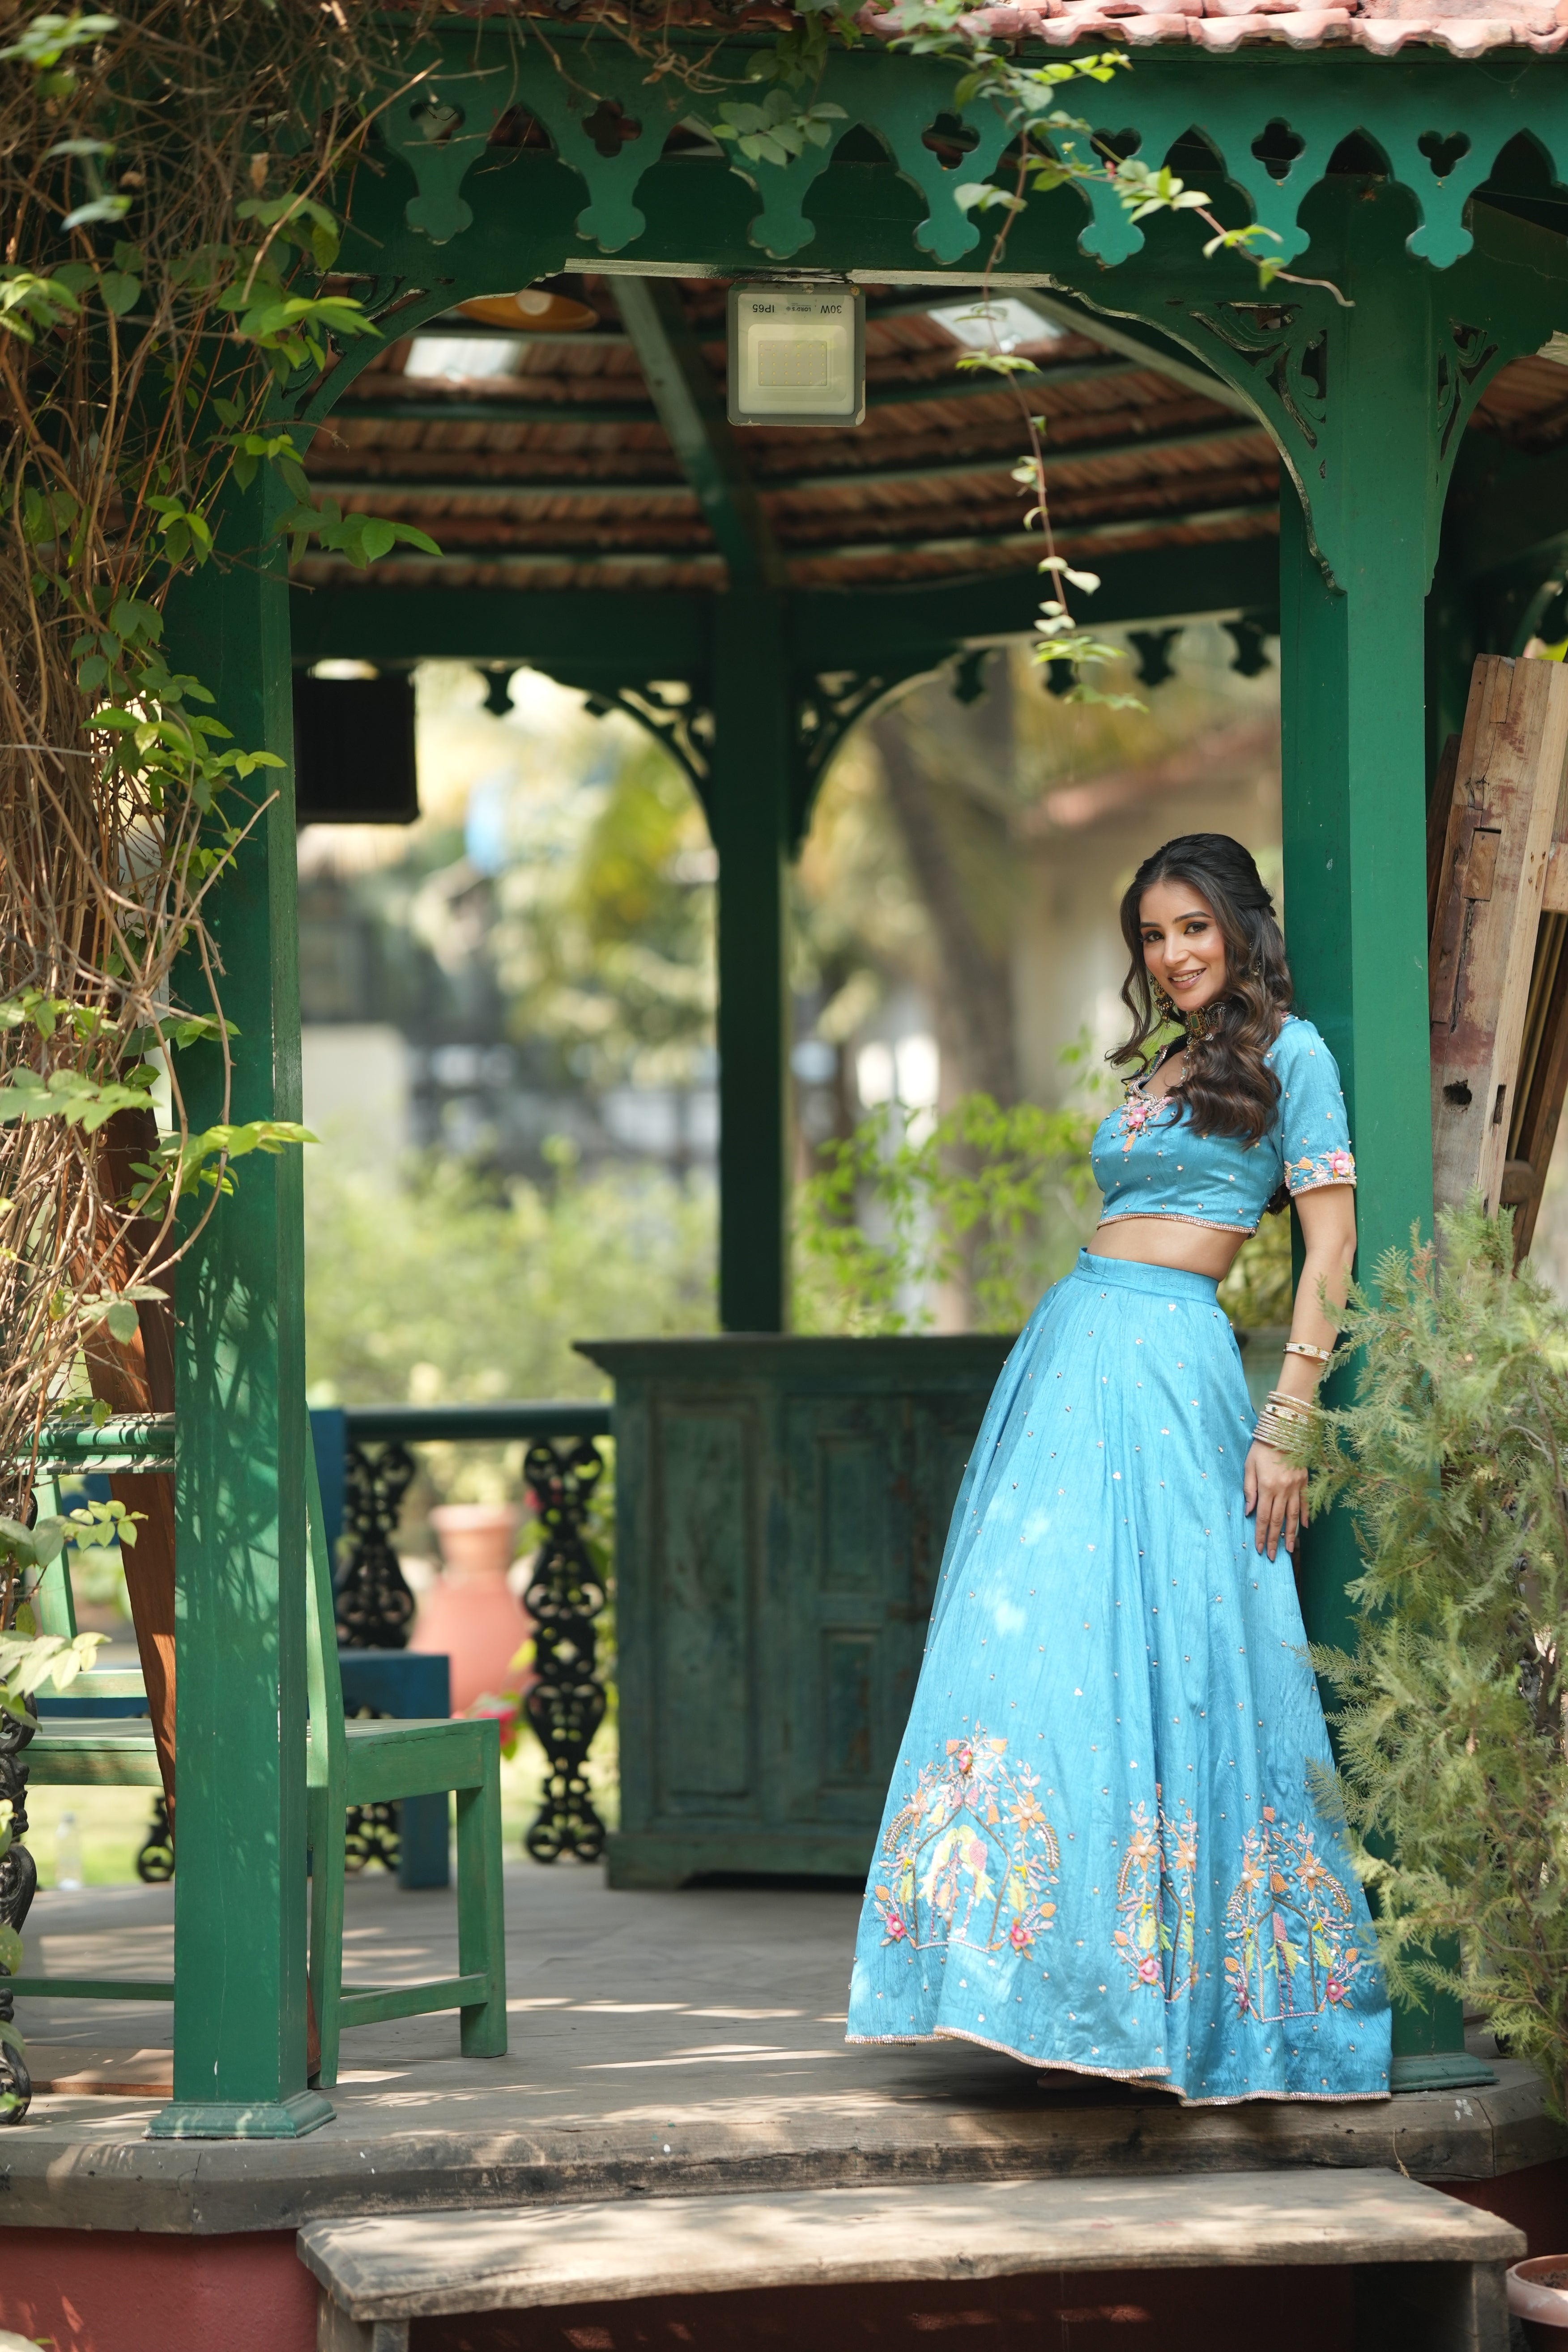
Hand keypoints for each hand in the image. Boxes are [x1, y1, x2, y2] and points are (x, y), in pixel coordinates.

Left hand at [1244, 1439, 1307, 1559]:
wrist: (1283, 1431)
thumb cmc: (1261, 1448)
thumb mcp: (1249, 1467)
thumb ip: (1249, 1490)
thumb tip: (1248, 1512)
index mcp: (1266, 1487)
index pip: (1262, 1517)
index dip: (1260, 1534)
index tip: (1258, 1549)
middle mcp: (1282, 1490)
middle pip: (1277, 1521)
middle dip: (1273, 1540)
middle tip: (1272, 1557)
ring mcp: (1296, 1487)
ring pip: (1292, 1516)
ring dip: (1290, 1535)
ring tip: (1289, 1550)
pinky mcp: (1305, 1482)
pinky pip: (1304, 1503)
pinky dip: (1304, 1516)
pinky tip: (1304, 1529)